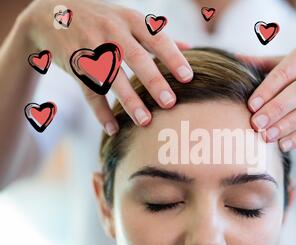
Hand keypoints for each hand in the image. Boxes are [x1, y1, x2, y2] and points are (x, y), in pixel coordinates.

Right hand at [19, 0, 193, 134]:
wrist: (52, 14)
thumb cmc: (102, 18)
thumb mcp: (128, 18)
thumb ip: (157, 35)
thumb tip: (190, 48)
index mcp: (130, 20)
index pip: (156, 39)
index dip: (172, 58)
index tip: (188, 78)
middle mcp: (111, 31)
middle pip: (135, 58)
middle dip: (153, 81)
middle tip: (170, 103)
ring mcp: (91, 47)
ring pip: (112, 77)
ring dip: (128, 101)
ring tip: (145, 122)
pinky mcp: (75, 64)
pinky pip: (89, 91)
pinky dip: (100, 111)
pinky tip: (113, 128)